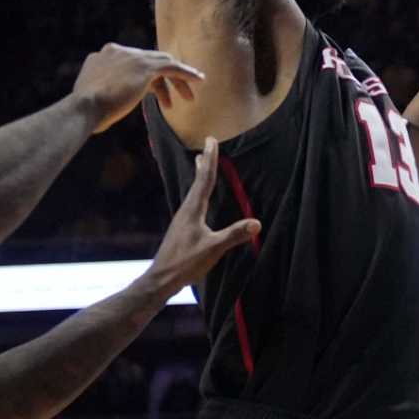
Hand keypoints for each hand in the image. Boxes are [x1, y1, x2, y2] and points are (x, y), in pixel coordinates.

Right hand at [74, 44, 203, 132]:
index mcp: (104, 55)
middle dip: (164, 79)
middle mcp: (117, 50)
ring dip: (178, 79)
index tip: (153, 93)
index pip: (132, 63)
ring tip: (189, 97)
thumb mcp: (92, 97)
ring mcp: (131, 56)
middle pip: (149, 61)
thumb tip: (106, 104)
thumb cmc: (85, 112)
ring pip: (162, 63)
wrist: (83, 109)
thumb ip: (104, 92)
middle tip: (176, 96)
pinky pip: (172, 67)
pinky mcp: (145, 66)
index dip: (146, 79)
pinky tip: (198, 81)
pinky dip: (186, 73)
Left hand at [146, 138, 260, 291]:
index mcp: (193, 209)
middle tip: (207, 145)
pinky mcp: (182, 228)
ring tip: (201, 164)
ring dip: (200, 176)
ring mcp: (182, 219)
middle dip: (205, 163)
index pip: (205, 179)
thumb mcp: (213, 249)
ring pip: (194, 191)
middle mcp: (186, 209)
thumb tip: (257, 223)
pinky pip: (193, 202)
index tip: (211, 140)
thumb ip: (233, 235)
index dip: (210, 159)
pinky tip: (199, 199)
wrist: (160, 279)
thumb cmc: (185, 262)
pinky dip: (198, 191)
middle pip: (198, 181)